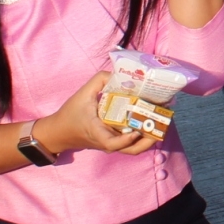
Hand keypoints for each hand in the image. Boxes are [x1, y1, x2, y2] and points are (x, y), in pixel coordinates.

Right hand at [33, 70, 163, 157]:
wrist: (59, 132)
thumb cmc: (70, 114)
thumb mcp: (82, 94)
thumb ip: (99, 80)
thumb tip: (119, 73)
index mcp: (97, 132)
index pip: (112, 144)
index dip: (126, 140)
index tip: (136, 131)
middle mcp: (106, 142)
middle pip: (131, 150)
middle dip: (149, 140)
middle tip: (163, 124)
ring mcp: (110, 144)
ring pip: (133, 149)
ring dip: (148, 139)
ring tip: (162, 123)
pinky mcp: (112, 142)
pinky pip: (129, 143)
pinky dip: (142, 136)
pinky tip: (150, 121)